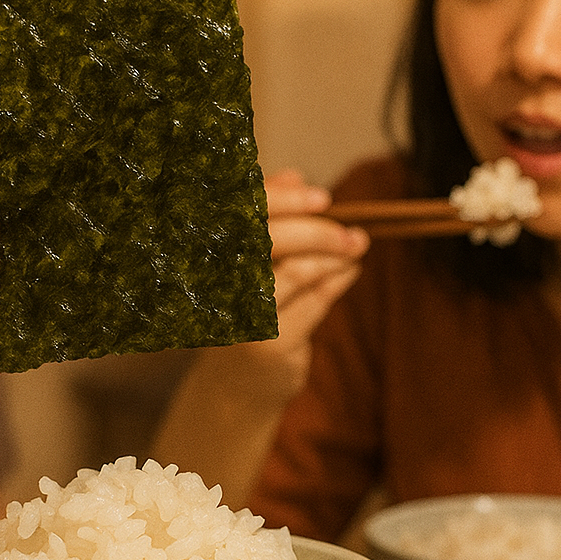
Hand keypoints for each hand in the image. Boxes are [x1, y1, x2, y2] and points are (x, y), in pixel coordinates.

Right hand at [227, 169, 368, 400]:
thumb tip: (293, 175)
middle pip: (268, 239)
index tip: (321, 197)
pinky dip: (337, 281)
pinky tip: (349, 272)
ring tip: (355, 248)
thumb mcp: (252, 262)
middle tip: (350, 231)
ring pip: (296, 270)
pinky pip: (313, 301)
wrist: (236, 384)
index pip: (241, 213)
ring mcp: (239, 317)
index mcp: (205, 256)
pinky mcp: (267, 345)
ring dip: (334, 256)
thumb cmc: (246, 310)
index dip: (281, 197)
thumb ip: (268, 217)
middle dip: (317, 230)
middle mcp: (214, 284)